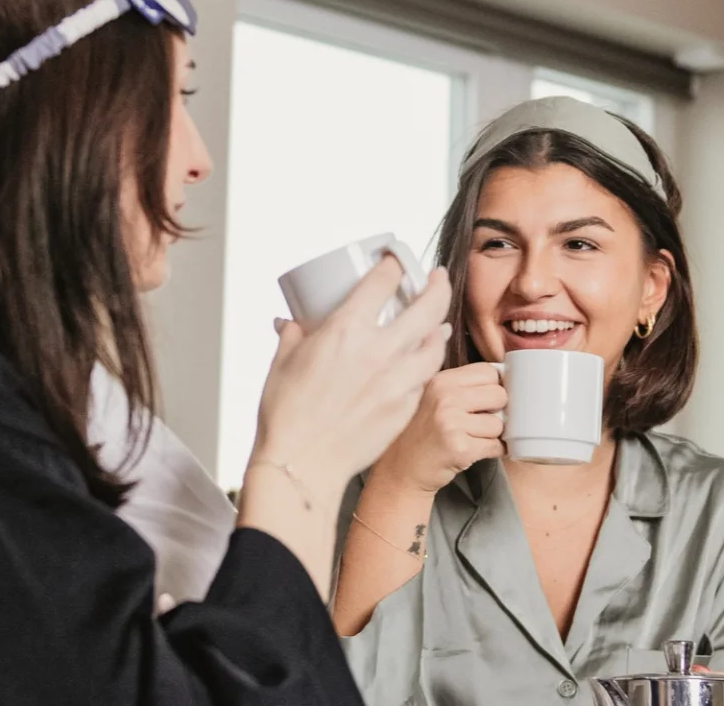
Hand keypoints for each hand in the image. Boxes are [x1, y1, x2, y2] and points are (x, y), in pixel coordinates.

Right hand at [250, 258, 452, 496]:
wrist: (303, 464)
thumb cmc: (287, 415)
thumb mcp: (284, 362)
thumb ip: (294, 335)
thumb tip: (291, 322)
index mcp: (346, 330)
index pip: (383, 281)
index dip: (394, 263)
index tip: (395, 259)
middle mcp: (378, 350)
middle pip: (427, 306)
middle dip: (437, 285)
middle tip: (438, 278)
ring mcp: (397, 380)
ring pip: (435, 343)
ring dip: (439, 327)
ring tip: (438, 322)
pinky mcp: (405, 407)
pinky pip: (425, 377)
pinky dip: (427, 365)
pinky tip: (423, 362)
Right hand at [373, 362, 506, 492]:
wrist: (401, 469)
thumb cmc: (422, 433)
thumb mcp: (434, 397)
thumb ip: (462, 386)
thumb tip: (506, 379)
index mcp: (441, 380)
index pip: (488, 371)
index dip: (493, 387)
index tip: (485, 401)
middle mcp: (445, 398)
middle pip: (499, 395)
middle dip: (496, 411)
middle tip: (477, 423)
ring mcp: (452, 423)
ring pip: (498, 424)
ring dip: (491, 435)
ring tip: (469, 439)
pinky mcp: (460, 448)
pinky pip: (495, 446)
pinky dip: (491, 451)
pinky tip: (472, 451)